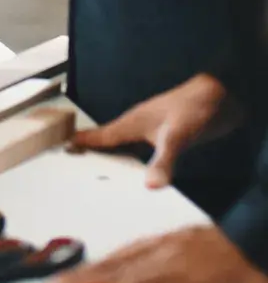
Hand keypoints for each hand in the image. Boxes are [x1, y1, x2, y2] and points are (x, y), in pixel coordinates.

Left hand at [53, 226, 267, 282]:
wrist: (251, 244)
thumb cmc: (218, 247)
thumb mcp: (180, 246)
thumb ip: (153, 258)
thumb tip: (128, 273)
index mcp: (153, 246)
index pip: (111, 261)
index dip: (85, 274)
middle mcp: (155, 257)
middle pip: (111, 273)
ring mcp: (171, 274)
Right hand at [70, 74, 236, 188]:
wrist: (221, 96)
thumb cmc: (194, 109)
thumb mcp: (177, 136)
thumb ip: (163, 161)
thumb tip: (149, 186)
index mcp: (132, 123)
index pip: (100, 135)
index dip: (81, 141)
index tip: (60, 148)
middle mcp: (137, 127)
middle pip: (107, 141)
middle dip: (90, 152)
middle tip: (72, 167)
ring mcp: (151, 131)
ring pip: (123, 147)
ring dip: (112, 158)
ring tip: (98, 175)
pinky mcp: (165, 137)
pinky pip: (140, 152)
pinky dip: (133, 163)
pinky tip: (136, 175)